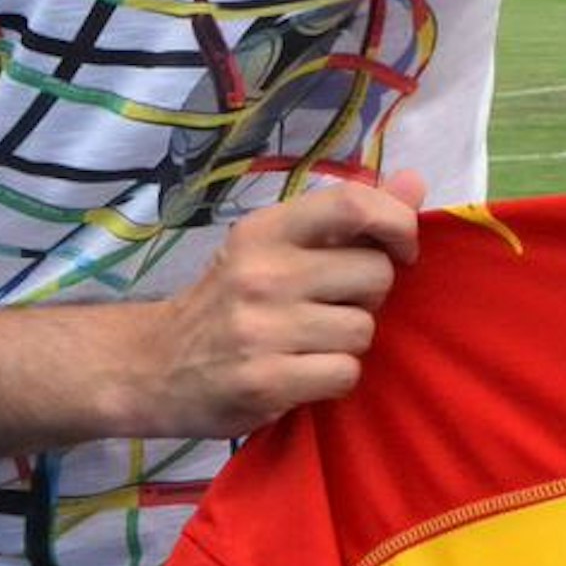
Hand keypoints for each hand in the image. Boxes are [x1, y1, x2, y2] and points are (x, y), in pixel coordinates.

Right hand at [133, 171, 428, 439]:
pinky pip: (344, 374)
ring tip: (309, 343)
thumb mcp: (274, 248)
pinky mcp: (264, 383)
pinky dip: (333, 379)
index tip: (401, 250)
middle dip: (369, 296)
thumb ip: (347, 218)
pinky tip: (300, 374)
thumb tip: (414, 182)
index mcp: (266, 230)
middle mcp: (262, 273)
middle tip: (332, 306)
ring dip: (348, 343)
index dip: (397, 224)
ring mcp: (261, 330)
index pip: (353, 204)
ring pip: (363, 331)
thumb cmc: (228, 302)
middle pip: (375, 276)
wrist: (151, 366)